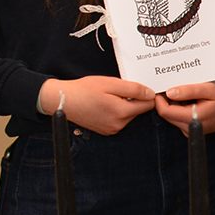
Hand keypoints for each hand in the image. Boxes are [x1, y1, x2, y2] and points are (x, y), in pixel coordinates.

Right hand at [39, 76, 154, 134]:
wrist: (63, 101)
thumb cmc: (84, 89)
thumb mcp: (111, 84)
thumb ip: (134, 89)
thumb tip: (151, 94)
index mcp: (121, 113)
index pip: (148, 105)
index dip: (146, 94)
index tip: (138, 86)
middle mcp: (119, 125)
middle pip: (139, 110)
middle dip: (133, 99)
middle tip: (118, 89)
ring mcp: (112, 129)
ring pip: (129, 114)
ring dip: (124, 104)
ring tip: (109, 95)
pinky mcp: (106, 130)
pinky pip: (119, 119)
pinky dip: (117, 110)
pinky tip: (105, 103)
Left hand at [154, 83, 214, 134]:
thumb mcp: (210, 90)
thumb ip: (190, 91)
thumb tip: (170, 92)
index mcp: (192, 118)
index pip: (165, 111)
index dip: (159, 99)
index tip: (161, 87)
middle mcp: (188, 128)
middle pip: (166, 113)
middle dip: (166, 99)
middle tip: (173, 85)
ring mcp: (188, 130)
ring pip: (171, 115)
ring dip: (173, 103)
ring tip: (185, 92)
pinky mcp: (189, 129)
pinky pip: (177, 117)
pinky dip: (179, 107)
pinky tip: (188, 99)